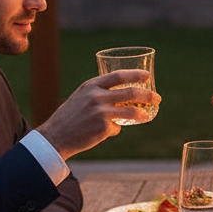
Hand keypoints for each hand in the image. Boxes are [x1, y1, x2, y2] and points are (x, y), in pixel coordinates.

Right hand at [36, 69, 160, 159]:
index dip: (135, 75)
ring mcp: (101, 112)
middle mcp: (97, 96)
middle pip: (131, 92)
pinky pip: (117, 128)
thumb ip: (99, 93)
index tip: (147, 76)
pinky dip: (115, 129)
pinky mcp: (103, 128)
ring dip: (142, 114)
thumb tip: (122, 95)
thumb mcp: (81, 97)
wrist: (55, 137)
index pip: (119, 75)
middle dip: (148, 95)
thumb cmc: (70, 117)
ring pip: (131, 111)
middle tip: (157, 98)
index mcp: (91, 86)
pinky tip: (106, 132)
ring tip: (147, 116)